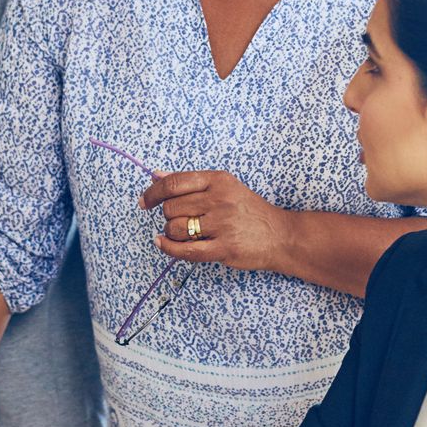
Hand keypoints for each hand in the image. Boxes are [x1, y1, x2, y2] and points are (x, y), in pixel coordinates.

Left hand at [140, 170, 289, 270]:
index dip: (153, 193)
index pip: (174, 183)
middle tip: (180, 221)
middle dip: (169, 217)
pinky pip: (185, 251)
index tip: (145, 202)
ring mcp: (222, 224)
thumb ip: (190, 182)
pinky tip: (163, 244)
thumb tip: (156, 176)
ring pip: (176, 229)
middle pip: (172, 208)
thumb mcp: (224, 187)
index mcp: (218, 180)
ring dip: (172, 234)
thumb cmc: (250, 211)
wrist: (281, 235)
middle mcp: (219, 199)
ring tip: (184, 234)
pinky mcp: (224, 248)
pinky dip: (169, 249)